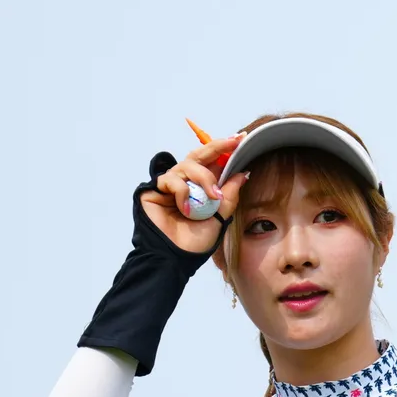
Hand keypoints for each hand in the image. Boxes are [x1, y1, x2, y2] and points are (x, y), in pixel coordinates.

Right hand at [139, 134, 250, 253]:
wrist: (176, 257)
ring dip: (203, 179)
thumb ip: (229, 194)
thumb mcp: (220, 215)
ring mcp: (169, 186)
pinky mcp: (153, 190)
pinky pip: (171, 180)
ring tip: (211, 197)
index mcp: (201, 189)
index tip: (241, 139)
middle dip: (217, 147)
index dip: (224, 150)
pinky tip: (185, 208)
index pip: (212, 164)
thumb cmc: (196, 241)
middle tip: (233, 141)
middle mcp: (185, 183)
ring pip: (188, 166)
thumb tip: (243, 173)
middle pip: (199, 156)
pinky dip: (183, 192)